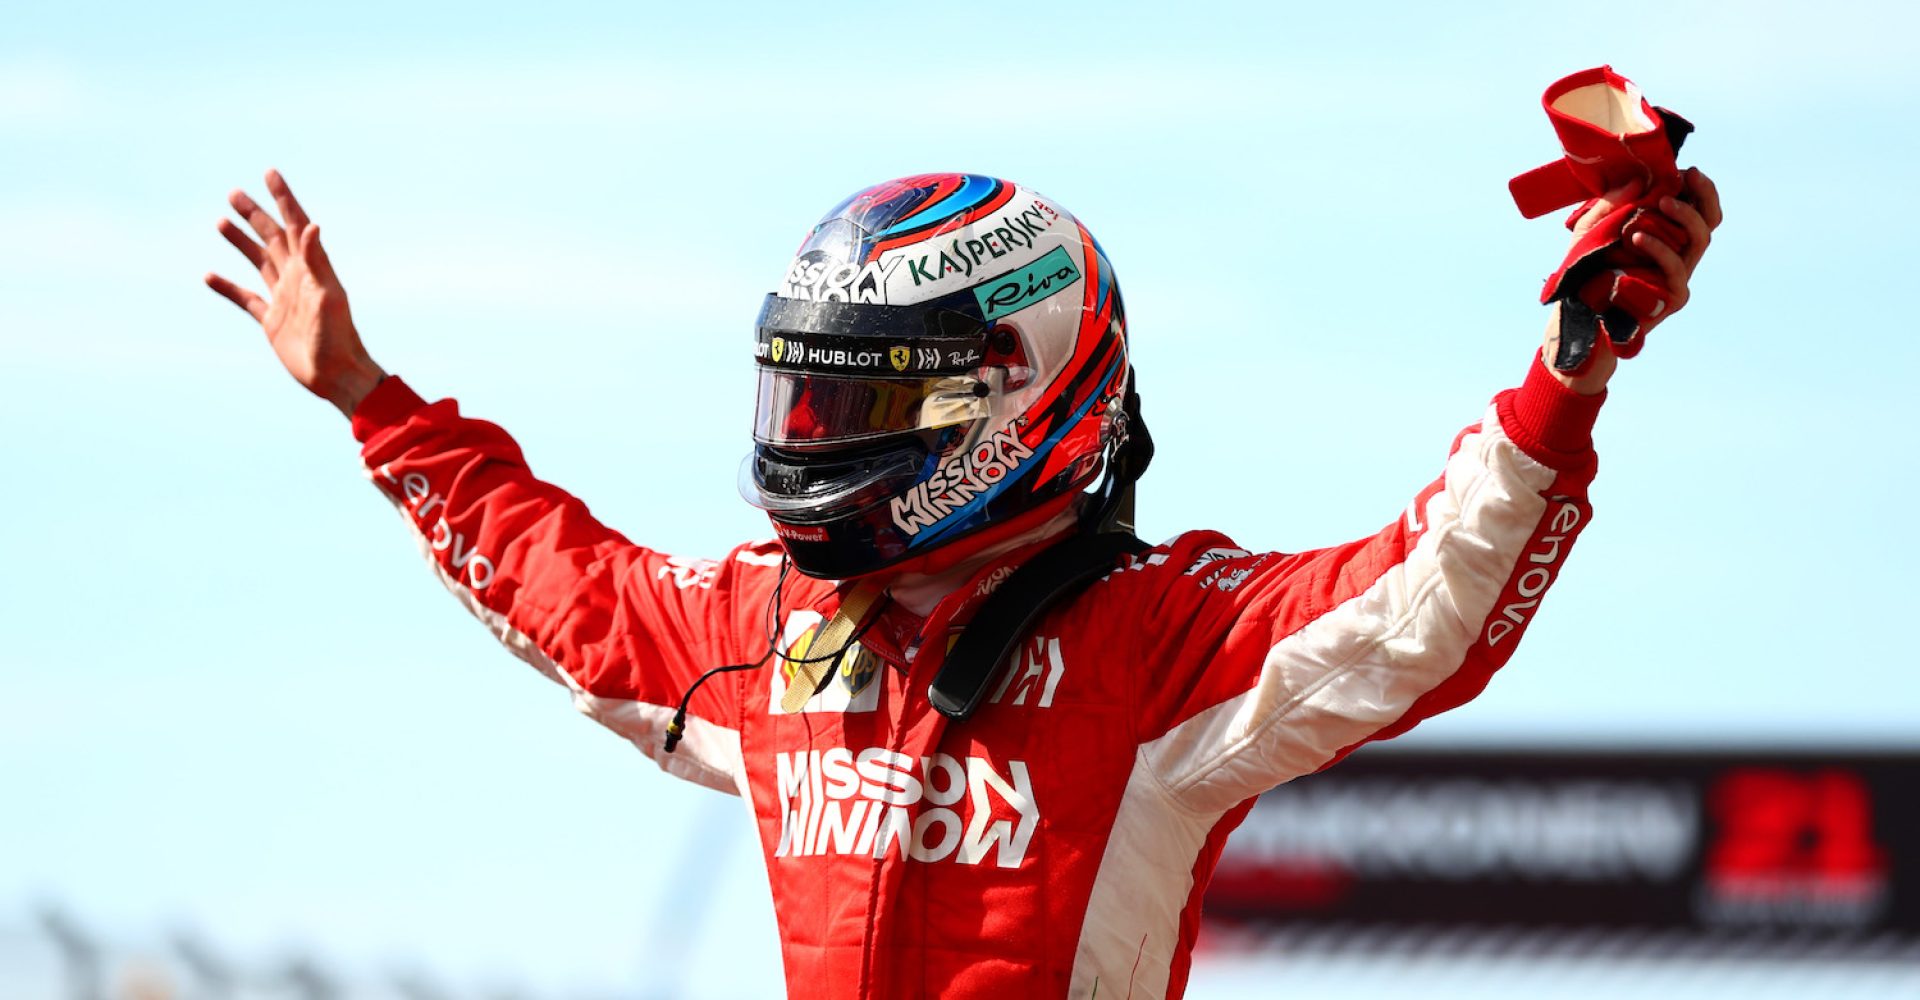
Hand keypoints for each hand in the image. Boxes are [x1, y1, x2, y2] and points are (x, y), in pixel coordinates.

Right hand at [206, 170, 385, 416]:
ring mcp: (283, 298)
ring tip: (221, 221)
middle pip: (272, 238)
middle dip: (255, 214)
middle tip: (233, 192)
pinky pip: (245, 298)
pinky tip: (209, 276)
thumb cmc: (337, 336)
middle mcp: (297, 278)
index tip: (269, 173)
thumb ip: (317, 260)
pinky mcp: (271, 320)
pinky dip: (227, 287)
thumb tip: (311, 225)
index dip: (284, 198)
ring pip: (258, 261)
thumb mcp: (328, 295)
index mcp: (312, 268)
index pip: (295, 224)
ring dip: (241, 241)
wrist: (336, 374)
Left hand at [1546, 167, 1721, 393]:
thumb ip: (1611, 203)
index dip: (1700, 190)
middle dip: (1702, 196)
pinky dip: (1660, 249)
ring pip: (1699, 241)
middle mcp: (1679, 256)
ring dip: (1683, 216)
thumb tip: (1638, 178)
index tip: (1687, 170)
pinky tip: (1638, 236)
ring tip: (1660, 200)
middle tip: (1685, 178)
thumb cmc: (1584, 270)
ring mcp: (1678, 277)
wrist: (1574, 313)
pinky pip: (1675, 270)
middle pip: (1708, 222)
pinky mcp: (1671, 297)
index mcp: (1667, 237)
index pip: (1698, 210)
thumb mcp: (1591, 229)